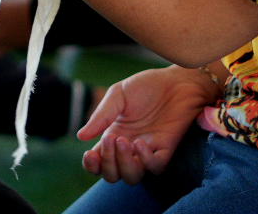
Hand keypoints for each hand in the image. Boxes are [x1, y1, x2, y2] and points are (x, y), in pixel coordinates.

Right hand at [78, 66, 218, 183]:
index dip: (91, 165)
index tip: (89, 154)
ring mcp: (148, 150)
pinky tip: (140, 142)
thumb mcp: (118, 95)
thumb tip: (80, 136)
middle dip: (107, 163)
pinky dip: (146, 160)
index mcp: (114, 136)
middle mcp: (129, 148)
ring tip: (124, 142)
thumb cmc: (147, 85)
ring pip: (132, 177)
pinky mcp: (166, 149)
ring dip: (124, 164)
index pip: (99, 163)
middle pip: (112, 175)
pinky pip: (155, 168)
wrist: (177, 80)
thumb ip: (101, 116)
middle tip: (111, 139)